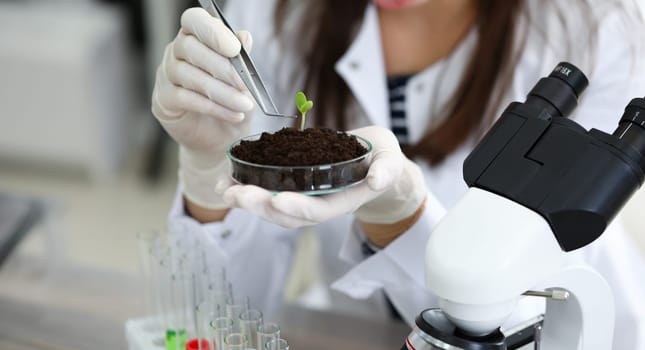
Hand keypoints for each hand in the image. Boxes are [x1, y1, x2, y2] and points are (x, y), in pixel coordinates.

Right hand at [151, 8, 253, 209]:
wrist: (221, 137)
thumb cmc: (232, 100)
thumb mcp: (244, 79)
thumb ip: (242, 57)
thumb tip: (245, 36)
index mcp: (195, 36)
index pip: (194, 20)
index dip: (212, 31)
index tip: (234, 49)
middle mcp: (176, 51)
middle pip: (190, 48)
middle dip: (223, 68)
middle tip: (246, 85)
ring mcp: (166, 75)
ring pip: (190, 76)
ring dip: (222, 92)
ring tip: (245, 105)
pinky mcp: (163, 100)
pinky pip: (186, 99)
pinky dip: (213, 107)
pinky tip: (234, 115)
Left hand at [222, 126, 427, 233]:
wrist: (373, 163)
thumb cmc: (382, 160)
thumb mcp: (390, 160)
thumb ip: (387, 170)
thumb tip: (377, 180)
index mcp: (343, 200)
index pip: (319, 210)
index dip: (298, 207)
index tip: (277, 200)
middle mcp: (320, 204)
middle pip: (288, 214)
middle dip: (260, 206)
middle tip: (237, 194)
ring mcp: (304, 198)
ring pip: (272, 208)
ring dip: (247, 201)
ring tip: (225, 189)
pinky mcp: (292, 187)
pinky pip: (267, 193)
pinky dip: (245, 190)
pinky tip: (226, 181)